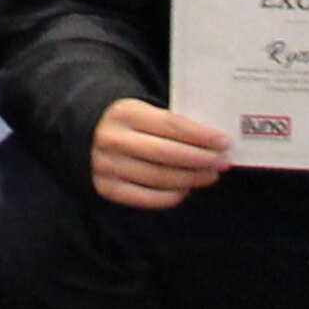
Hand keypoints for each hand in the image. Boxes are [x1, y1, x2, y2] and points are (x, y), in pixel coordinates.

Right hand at [91, 97, 232, 208]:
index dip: (200, 135)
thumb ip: (170, 122)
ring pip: (159, 177)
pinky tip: (185, 189)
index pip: (171, 125)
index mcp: (125, 112)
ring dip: (190, 178)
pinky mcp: (106, 188)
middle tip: (222, 162)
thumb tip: (211, 141)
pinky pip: (145, 197)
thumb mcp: (142, 110)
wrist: (84, 132)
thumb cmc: (127, 122)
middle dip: (201, 159)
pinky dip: (169, 196)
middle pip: (167, 154)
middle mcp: (113, 139)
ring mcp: (107, 166)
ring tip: (209, 175)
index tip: (223, 142)